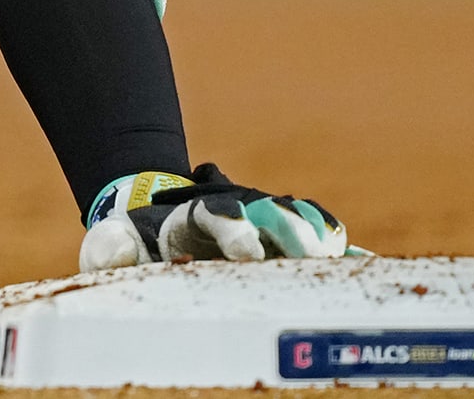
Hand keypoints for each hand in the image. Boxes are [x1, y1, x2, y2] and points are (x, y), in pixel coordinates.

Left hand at [79, 163, 354, 269]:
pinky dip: (345, 250)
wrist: (164, 221)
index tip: (246, 252)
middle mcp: (243, 208)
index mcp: (198, 211)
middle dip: (291, 229)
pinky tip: (363, 265)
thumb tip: (115, 253)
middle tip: (307, 253)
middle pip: (273, 209)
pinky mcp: (292, 238)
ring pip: (305, 217)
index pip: (218, 212)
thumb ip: (110, 246)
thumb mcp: (116, 240)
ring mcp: (271, 219)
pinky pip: (325, 237)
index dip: (235, 228)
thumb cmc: (141, 240)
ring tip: (336, 259)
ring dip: (322, 235)